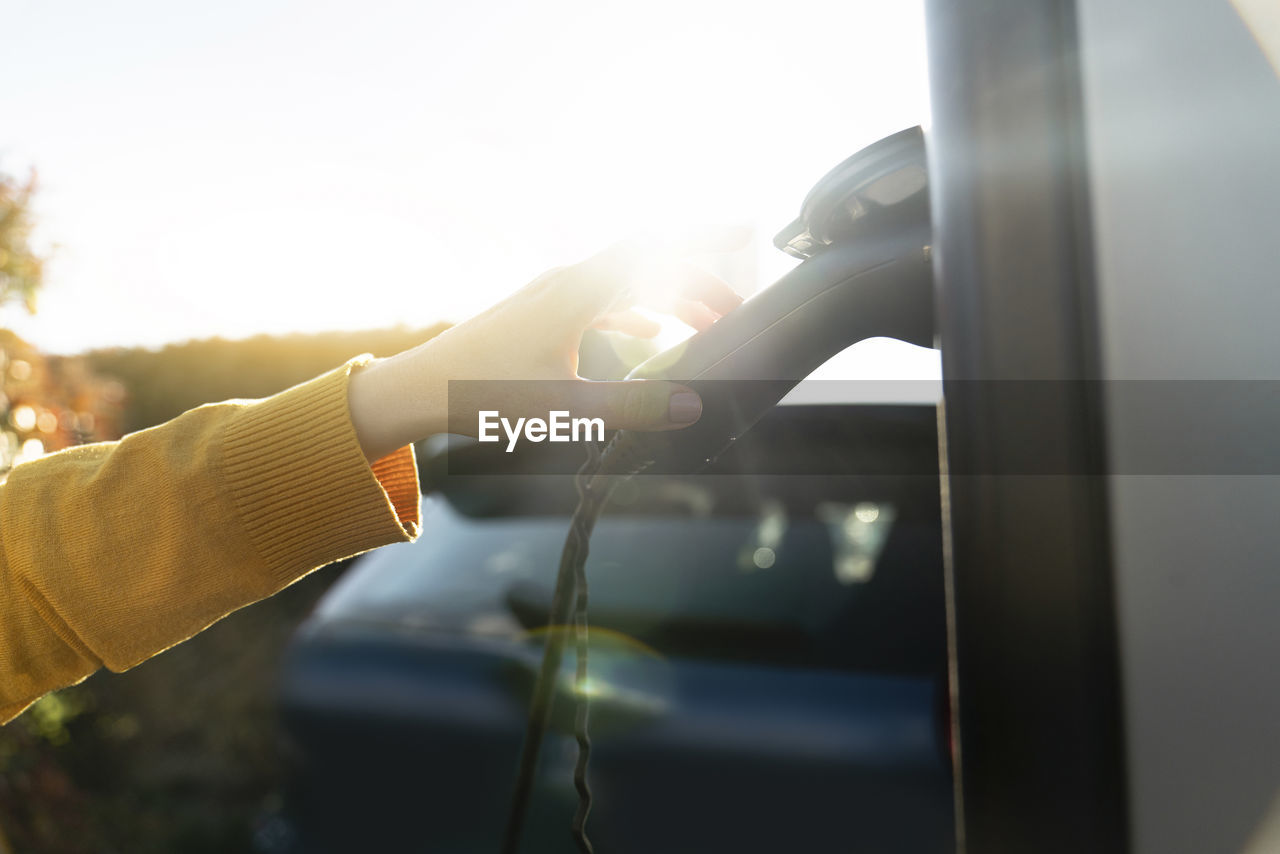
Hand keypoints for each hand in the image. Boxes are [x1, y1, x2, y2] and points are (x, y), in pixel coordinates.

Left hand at [348, 241, 742, 460]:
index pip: (653, 250)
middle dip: (697, 282)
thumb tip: (689, 407)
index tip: (746, 231)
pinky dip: (635, 314)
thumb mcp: (563, 406)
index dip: (704, 239)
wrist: (420, 388)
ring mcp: (553, 296)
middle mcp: (567, 282)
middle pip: (648, 267)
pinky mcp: (543, 314)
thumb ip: (629, 407)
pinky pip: (603, 302)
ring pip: (627, 285)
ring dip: (668, 300)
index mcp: (576, 292)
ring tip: (706, 325)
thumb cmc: (483, 394)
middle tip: (735, 311)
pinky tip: (654, 336)